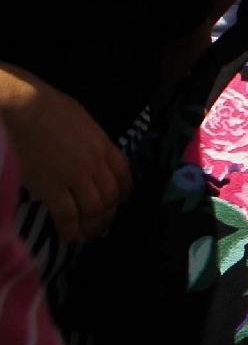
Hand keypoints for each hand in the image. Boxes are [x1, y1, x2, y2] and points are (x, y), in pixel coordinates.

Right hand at [1, 69, 130, 242]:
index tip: (120, 203)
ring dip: (92, 227)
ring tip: (86, 235)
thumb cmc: (50, 107)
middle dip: (108, 215)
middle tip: (101, 226)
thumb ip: (93, 141)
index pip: (124, 175)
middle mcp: (95, 164)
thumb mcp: (84, 121)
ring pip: (93, 210)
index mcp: (105, 146)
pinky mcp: (51, 188)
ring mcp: (75, 177)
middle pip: (110, 197)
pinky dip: (70, 230)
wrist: (25, 108)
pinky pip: (67, 216)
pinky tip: (68, 237)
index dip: (124, 194)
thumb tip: (94, 153)